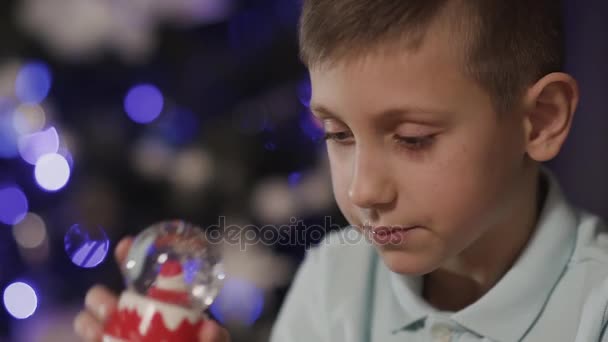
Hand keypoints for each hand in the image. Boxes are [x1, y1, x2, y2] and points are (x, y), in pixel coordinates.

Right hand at [73, 237, 229, 341]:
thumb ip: (216, 339)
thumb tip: (212, 327)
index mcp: (157, 307)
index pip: (140, 278)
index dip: (129, 259)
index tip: (125, 246)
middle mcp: (131, 319)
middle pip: (106, 298)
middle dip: (101, 298)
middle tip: (111, 306)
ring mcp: (115, 335)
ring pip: (89, 320)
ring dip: (90, 319)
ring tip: (99, 326)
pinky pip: (89, 337)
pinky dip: (87, 332)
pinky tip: (94, 335)